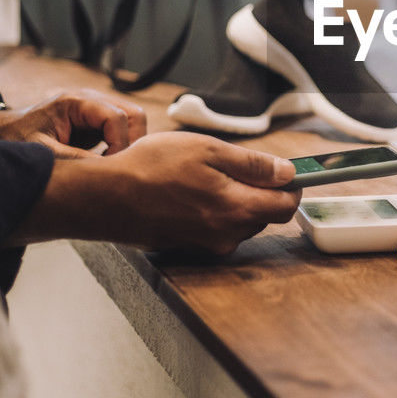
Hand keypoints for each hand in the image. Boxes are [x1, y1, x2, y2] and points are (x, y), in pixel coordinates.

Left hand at [0, 90, 146, 157]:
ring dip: (128, 143)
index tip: (108, 166)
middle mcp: (91, 99)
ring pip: (133, 120)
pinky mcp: (97, 118)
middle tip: (116, 166)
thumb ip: (76, 159)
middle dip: (132, 142)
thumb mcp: (44, 152)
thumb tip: (107, 172)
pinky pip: (122, 128)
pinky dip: (121, 144)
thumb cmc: (18, 138)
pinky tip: (105, 160)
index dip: (120, 144)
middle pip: (134, 114)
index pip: (117, 117)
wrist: (5, 130)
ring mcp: (96, 106)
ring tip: (111, 164)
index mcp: (76, 101)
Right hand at [22, 132, 299, 253]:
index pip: (286, 205)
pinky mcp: (189, 246)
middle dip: (261, 190)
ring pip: (240, 220)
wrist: (105, 197)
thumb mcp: (208, 151)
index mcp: (238, 210)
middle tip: (235, 164)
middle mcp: (227, 235)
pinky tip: (190, 191)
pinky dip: (213, 209)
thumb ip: (253, 165)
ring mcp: (207, 244)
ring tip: (205, 174)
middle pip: (265, 214)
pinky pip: (217, 227)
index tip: (286, 169)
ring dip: (236, 198)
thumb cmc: (152, 169)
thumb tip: (287, 173)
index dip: (291, 184)